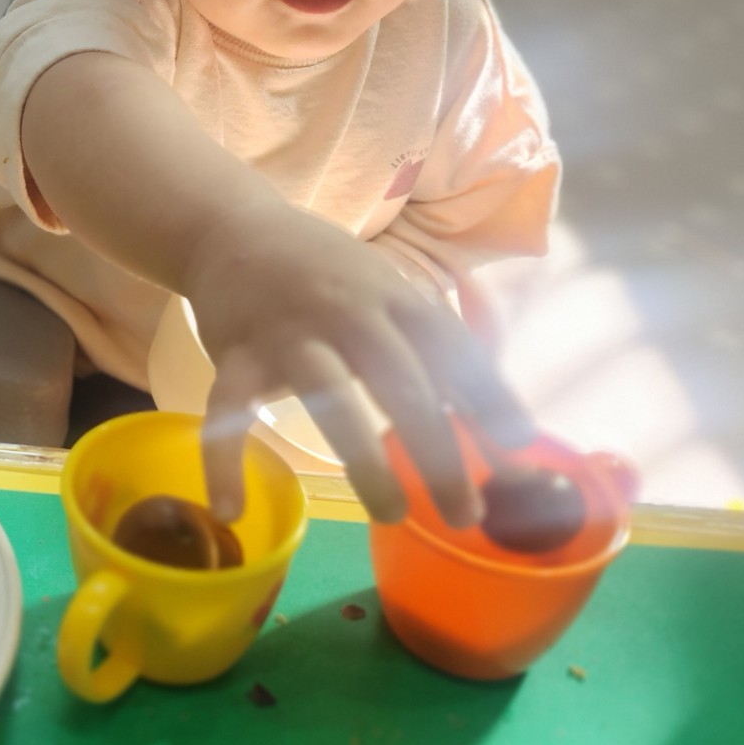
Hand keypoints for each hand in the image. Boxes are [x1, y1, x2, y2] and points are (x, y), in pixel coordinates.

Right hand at [184, 200, 533, 526]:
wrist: (234, 230)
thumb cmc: (332, 276)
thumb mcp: (394, 300)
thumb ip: (446, 362)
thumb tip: (517, 438)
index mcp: (394, 297)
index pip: (452, 349)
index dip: (488, 398)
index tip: (519, 452)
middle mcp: (345, 310)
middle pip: (399, 381)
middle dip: (436, 449)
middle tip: (464, 513)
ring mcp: (287, 333)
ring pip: (327, 397)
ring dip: (363, 460)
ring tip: (391, 514)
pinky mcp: (235, 355)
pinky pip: (227, 413)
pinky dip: (224, 461)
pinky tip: (230, 510)